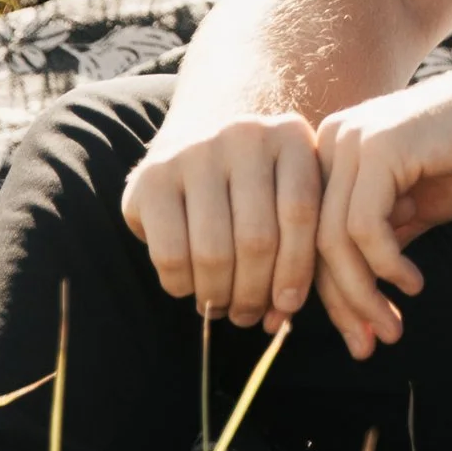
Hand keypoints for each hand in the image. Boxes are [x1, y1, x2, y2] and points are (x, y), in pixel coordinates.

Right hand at [122, 112, 322, 329]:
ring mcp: (194, 152)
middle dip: (253, 293)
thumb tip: (280, 315)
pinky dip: (182, 285)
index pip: (300, 214)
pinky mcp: (151, 177)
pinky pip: (170, 254)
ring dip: (218, 295)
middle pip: (256, 239)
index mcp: (290, 136)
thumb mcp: (288, 199)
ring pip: (213, 252)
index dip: (295, 271)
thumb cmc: (258, 184)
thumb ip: (300, 251)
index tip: (288, 305)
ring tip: (222, 307)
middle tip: (247, 315)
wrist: (199, 134)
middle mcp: (243, 135)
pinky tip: (190, 286)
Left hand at [312, 57, 451, 359]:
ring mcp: (350, 142)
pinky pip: (364, 226)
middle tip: (370, 345)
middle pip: (314, 244)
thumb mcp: (416, 207)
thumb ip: (381, 242)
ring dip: (363, 294)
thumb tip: (352, 304)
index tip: (360, 338)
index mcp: (332, 155)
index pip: (311, 239)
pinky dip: (385, 265)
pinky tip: (413, 282)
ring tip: (394, 324)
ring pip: (334, 241)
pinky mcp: (377, 148)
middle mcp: (329, 143)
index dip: (329, 297)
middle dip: (342, 305)